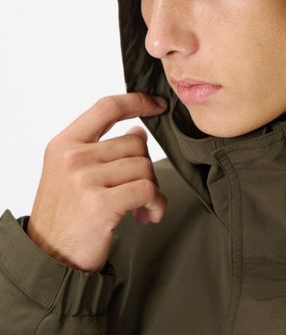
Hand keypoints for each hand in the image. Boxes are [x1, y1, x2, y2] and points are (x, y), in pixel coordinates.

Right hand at [27, 93, 167, 271]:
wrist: (50, 260)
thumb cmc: (65, 215)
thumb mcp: (69, 172)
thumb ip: (99, 148)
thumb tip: (138, 131)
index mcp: (64, 143)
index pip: (107, 107)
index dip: (137, 101)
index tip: (158, 104)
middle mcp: (72, 157)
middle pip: (135, 142)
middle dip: (145, 166)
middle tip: (137, 190)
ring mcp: (85, 180)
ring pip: (144, 166)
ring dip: (152, 189)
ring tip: (140, 207)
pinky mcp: (100, 204)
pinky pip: (147, 189)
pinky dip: (156, 203)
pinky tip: (147, 216)